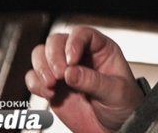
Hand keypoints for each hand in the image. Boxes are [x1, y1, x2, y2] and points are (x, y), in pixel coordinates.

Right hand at [25, 27, 143, 132]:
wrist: (116, 127)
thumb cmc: (123, 104)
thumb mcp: (115, 91)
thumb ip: (93, 81)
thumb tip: (70, 72)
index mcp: (100, 49)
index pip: (82, 34)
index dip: (73, 43)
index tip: (71, 61)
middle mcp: (80, 55)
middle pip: (56, 41)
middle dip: (53, 57)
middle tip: (59, 75)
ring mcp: (64, 70)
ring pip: (41, 54)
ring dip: (41, 68)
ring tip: (51, 84)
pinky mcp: (53, 87)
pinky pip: (34, 77)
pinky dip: (35, 83)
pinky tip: (47, 93)